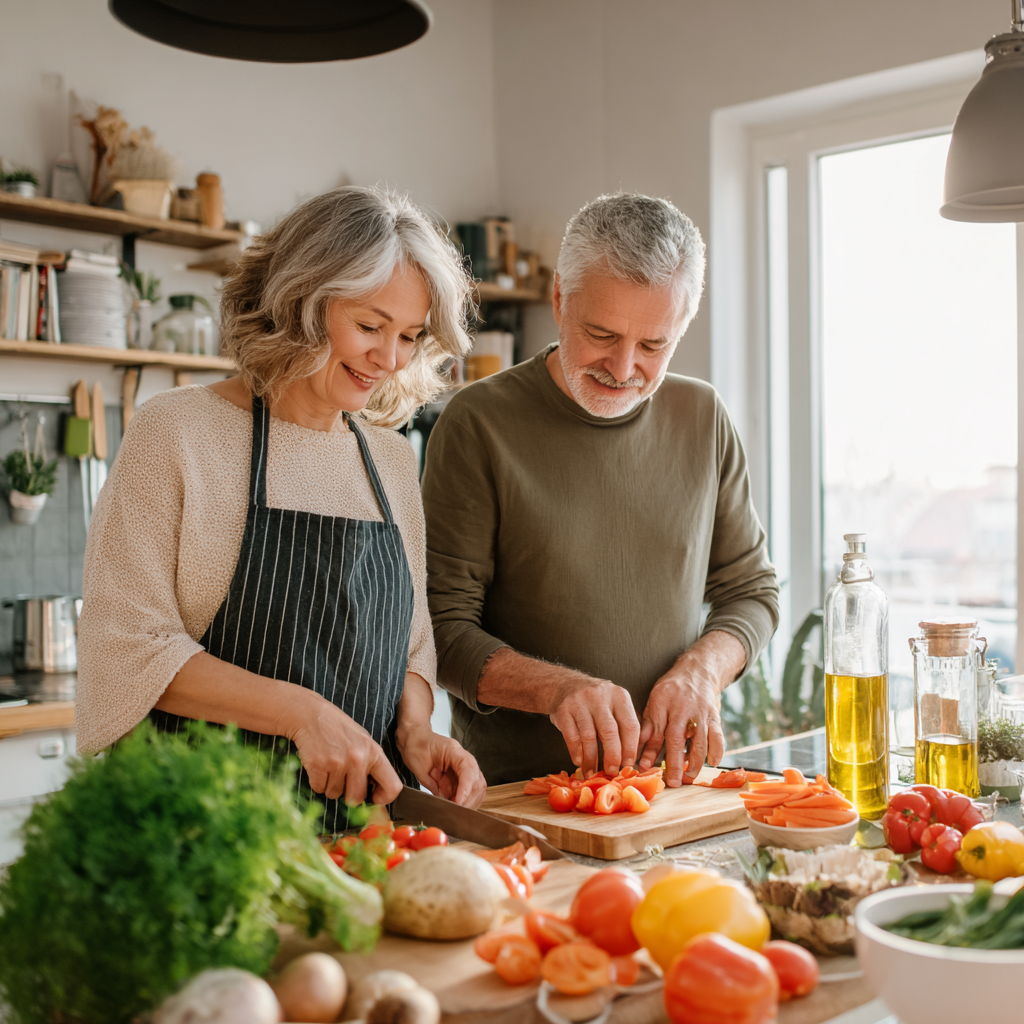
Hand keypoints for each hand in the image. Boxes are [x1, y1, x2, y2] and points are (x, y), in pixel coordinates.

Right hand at [291, 697, 402, 805]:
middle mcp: (358, 759)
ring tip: (329, 766)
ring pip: (335, 794)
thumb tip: (377, 792)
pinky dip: (317, 782)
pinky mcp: (318, 766)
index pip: (392, 786)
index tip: (374, 797)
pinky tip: (319, 765)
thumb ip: (372, 764)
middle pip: (357, 798)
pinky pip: (319, 789)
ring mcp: (338, 763)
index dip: (384, 798)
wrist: (311, 715)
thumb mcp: (364, 741)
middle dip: (348, 794)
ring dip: (330, 786)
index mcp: (374, 752)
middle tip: (343, 778)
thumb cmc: (339, 729)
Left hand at [397, 727, 487, 807]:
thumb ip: (430, 782)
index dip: (466, 789)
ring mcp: (462, 768)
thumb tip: (440, 801)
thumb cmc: (415, 746)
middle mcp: (462, 759)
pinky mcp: (458, 776)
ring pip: (476, 788)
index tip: (458, 803)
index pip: (469, 770)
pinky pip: (466, 790)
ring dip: (468, 802)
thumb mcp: (417, 763)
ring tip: (455, 812)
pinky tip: (453, 808)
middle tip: (457, 812)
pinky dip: (462, 801)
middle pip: (477, 781)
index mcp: (454, 751)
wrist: (413, 738)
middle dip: (469, 799)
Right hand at [549, 676, 640, 775]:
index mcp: (619, 696)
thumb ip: (623, 725)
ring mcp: (580, 702)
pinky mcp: (563, 709)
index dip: (630, 748)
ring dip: (591, 758)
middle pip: (610, 731)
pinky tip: (579, 760)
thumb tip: (630, 759)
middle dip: (612, 756)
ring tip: (592, 772)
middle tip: (612, 771)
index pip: (630, 725)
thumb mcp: (614, 704)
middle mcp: (600, 696)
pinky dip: (576, 752)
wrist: (564, 685)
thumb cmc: (595, 701)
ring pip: (589, 736)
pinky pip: (571, 736)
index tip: (628, 764)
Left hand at [638, 670, 723, 785]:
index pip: (655, 730)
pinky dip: (717, 750)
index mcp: (662, 703)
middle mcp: (682, 707)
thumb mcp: (654, 703)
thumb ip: (648, 728)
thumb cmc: (672, 690)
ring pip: (699, 739)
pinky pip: (717, 735)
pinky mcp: (715, 716)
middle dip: (675, 762)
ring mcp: (700, 712)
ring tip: (690, 776)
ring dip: (695, 760)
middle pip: (677, 738)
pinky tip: (713, 762)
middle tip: (673, 782)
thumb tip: (640, 754)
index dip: (650, 750)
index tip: (646, 768)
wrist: (698, 671)